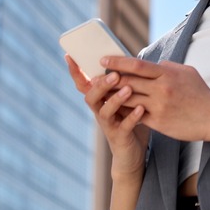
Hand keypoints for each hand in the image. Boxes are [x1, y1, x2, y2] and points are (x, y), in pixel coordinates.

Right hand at [65, 55, 149, 177]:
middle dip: (101, 85)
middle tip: (114, 74)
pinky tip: (140, 109)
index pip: (84, 84)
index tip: (69, 56)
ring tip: (128, 89)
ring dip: (116, 99)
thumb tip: (126, 58)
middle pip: (91, 96)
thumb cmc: (129, 121)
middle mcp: (100, 112)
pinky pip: (124, 127)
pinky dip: (132, 117)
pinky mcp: (120, 137)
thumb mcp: (124, 100)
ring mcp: (108, 125)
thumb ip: (122, 83)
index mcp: (100, 100)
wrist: (132, 154)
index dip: (75, 72)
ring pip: (105, 112)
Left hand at [101, 56, 209, 142]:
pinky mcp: (159, 122)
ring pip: (129, 99)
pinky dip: (125, 112)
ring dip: (113, 97)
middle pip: (128, 82)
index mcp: (168, 74)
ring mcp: (160, 106)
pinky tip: (116, 110)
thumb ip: (168, 67)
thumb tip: (154, 64)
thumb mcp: (187, 73)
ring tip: (101, 94)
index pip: (137, 64)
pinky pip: (136, 115)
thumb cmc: (201, 94)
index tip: (104, 60)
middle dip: (109, 80)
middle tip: (95, 78)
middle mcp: (162, 89)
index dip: (118, 62)